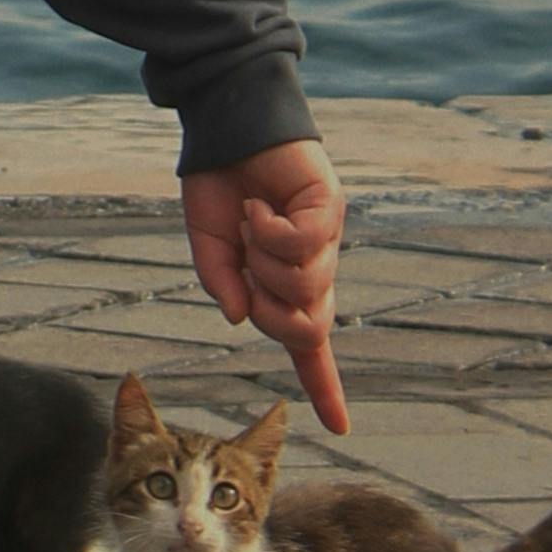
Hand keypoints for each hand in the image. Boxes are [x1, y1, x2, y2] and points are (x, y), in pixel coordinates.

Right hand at [180, 141, 347, 435]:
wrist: (226, 124)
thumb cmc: (219, 183)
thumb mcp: (210, 246)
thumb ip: (223, 285)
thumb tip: (242, 319)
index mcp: (285, 281)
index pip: (309, 345)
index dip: (324, 387)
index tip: (341, 427)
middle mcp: (314, 266)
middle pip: (309, 325)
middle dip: (271, 309)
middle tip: (248, 268)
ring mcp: (327, 239)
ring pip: (308, 287)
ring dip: (266, 262)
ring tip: (253, 222)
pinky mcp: (329, 207)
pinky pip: (304, 244)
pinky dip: (271, 230)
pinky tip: (261, 205)